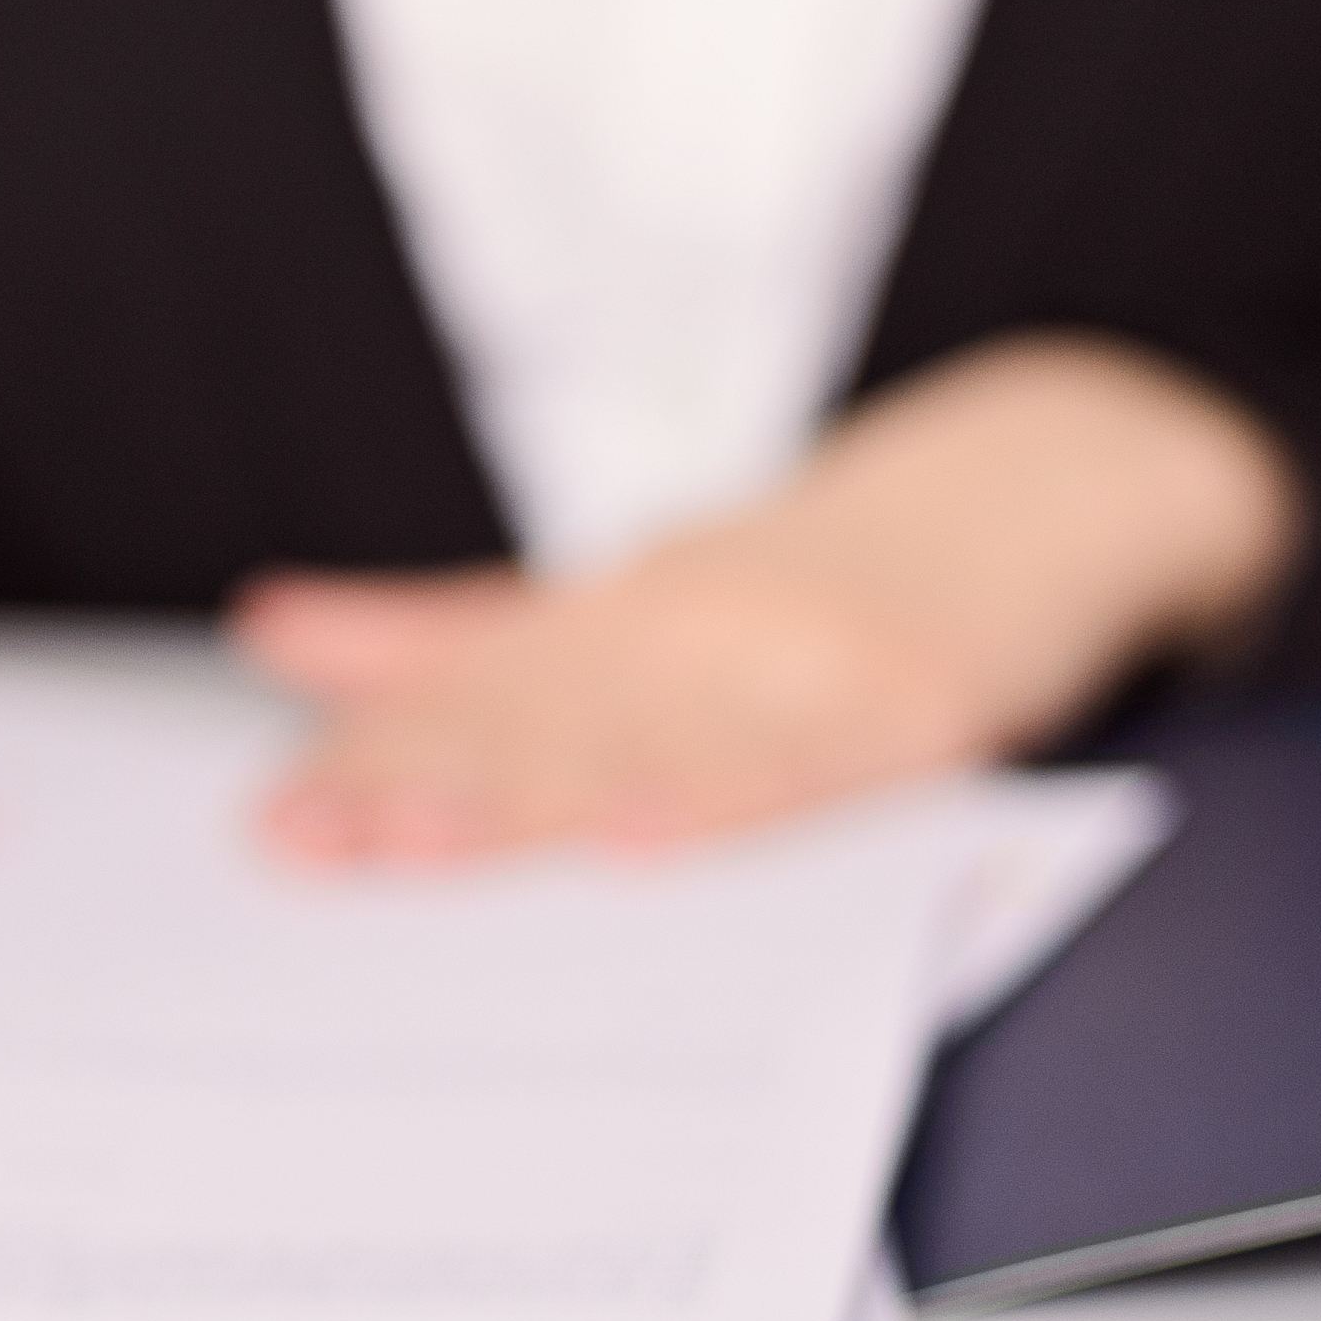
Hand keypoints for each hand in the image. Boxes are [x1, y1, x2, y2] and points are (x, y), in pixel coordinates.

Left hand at [234, 337, 1300, 862]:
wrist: (1052, 475)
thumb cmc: (825, 573)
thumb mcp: (627, 597)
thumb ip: (453, 635)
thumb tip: (268, 629)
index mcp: (615, 619)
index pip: (470, 696)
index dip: (370, 759)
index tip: (269, 824)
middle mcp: (693, 629)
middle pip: (539, 723)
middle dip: (416, 788)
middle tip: (305, 843)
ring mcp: (803, 665)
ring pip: (652, 744)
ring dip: (534, 798)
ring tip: (418, 845)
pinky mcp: (916, 709)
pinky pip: (811, 776)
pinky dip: (724, 804)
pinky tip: (638, 841)